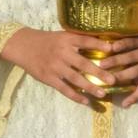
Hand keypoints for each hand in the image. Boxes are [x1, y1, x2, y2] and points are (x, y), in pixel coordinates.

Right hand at [1, 28, 119, 104]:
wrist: (24, 46)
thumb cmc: (47, 41)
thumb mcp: (62, 36)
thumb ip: (78, 41)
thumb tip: (102, 46)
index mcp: (66, 40)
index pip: (84, 41)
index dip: (98, 45)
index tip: (112, 49)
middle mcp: (62, 53)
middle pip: (83, 63)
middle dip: (99, 72)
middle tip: (113, 80)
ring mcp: (55, 66)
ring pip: (75, 79)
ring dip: (90, 87)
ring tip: (102, 94)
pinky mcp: (48, 78)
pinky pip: (64, 89)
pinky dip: (75, 96)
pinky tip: (86, 101)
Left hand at [104, 28, 137, 106]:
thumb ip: (132, 40)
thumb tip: (109, 42)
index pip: (130, 42)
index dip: (120, 44)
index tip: (108, 47)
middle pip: (130, 57)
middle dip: (115, 61)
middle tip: (101, 65)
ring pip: (135, 73)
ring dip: (122, 77)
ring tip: (109, 81)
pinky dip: (134, 97)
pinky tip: (125, 104)